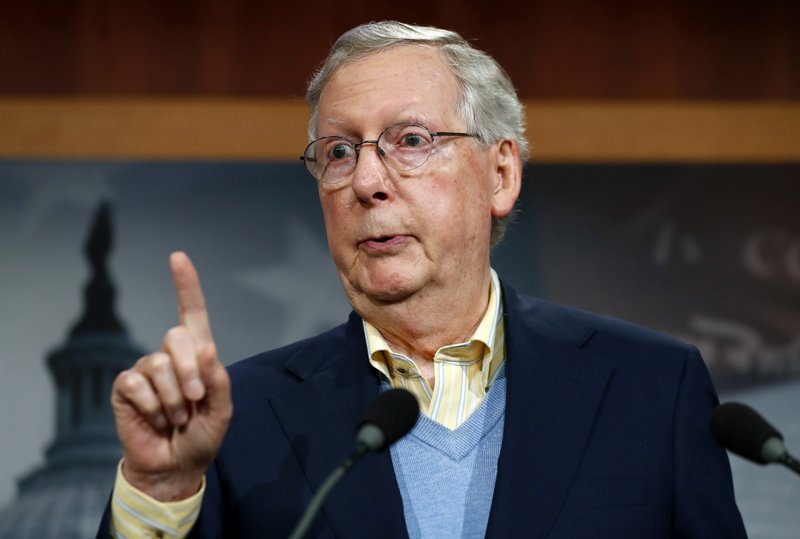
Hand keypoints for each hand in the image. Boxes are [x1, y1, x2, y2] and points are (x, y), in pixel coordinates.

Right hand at [111, 252, 232, 500]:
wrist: (175, 465)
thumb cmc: (201, 435)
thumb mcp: (221, 411)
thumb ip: (218, 380)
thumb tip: (207, 348)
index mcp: (197, 356)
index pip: (192, 314)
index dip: (185, 285)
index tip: (177, 257)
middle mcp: (169, 356)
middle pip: (176, 336)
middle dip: (190, 372)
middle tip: (195, 401)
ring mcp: (145, 370)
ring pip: (158, 365)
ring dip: (173, 399)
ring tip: (176, 417)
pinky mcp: (126, 387)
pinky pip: (137, 384)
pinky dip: (152, 407)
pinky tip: (156, 419)